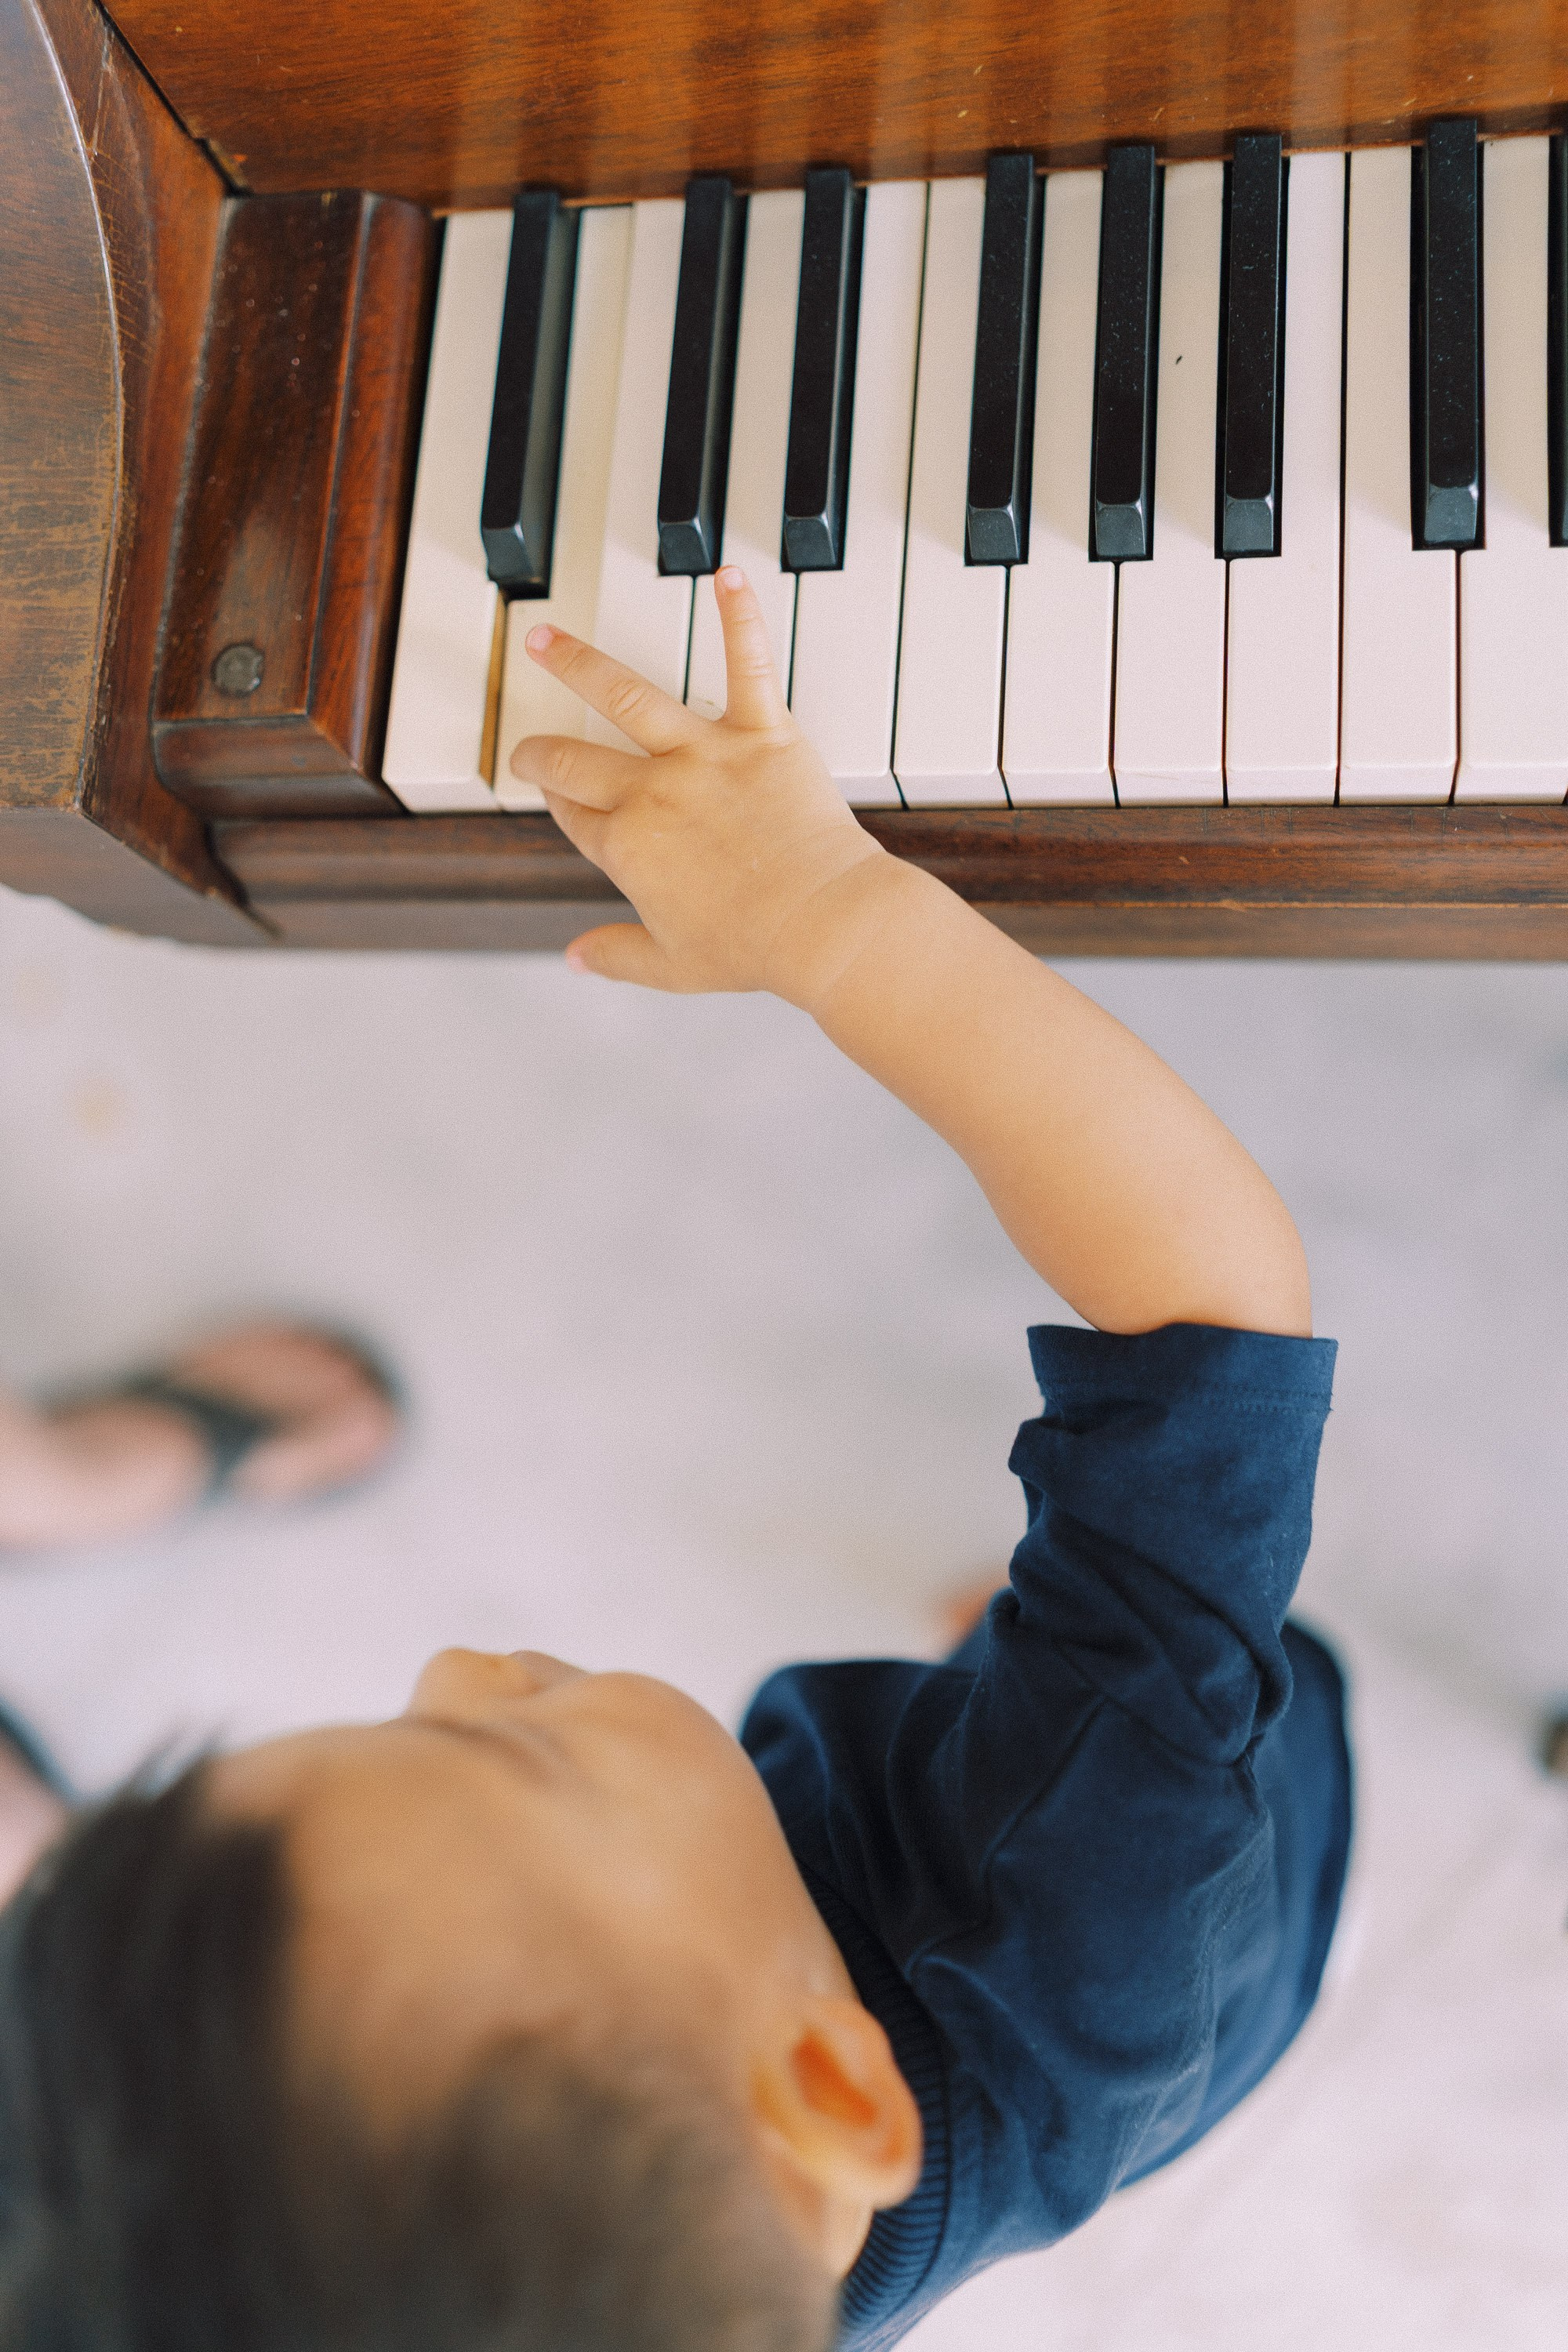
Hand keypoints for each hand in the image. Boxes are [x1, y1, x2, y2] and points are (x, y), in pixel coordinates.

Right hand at [506, 567, 890, 1000]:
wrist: (823, 925)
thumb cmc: (755, 948)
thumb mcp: (671, 965)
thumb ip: (616, 955)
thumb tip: (575, 957)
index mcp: (626, 848)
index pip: (573, 815)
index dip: (555, 803)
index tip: (550, 792)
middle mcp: (652, 793)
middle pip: (574, 758)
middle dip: (540, 749)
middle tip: (528, 743)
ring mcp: (703, 756)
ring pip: (625, 695)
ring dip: (578, 662)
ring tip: (546, 639)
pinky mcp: (761, 733)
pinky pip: (748, 664)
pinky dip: (740, 616)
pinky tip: (727, 576)